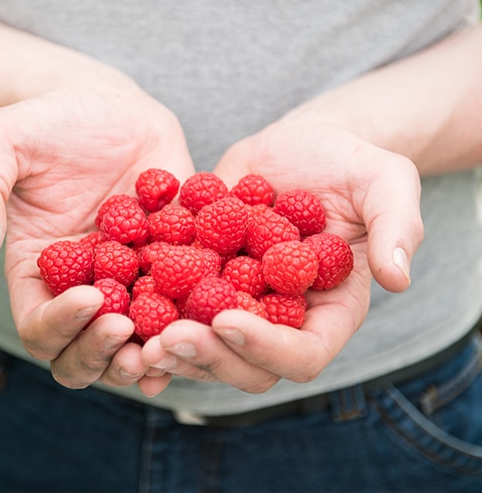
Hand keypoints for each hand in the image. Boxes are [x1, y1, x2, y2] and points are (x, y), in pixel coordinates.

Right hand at [0, 83, 194, 390]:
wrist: (102, 101)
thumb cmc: (42, 121)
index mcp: (36, 272)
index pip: (39, 327)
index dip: (62, 326)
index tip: (92, 297)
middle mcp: (82, 287)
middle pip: (84, 354)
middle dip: (104, 356)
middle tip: (128, 334)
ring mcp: (131, 281)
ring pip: (136, 344)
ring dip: (151, 354)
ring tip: (171, 340)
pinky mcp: (174, 261)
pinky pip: (185, 305)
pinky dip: (195, 323)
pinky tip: (210, 325)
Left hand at [142, 117, 423, 392]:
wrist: (295, 144)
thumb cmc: (348, 161)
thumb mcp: (385, 181)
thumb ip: (396, 225)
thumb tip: (398, 278)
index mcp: (325, 312)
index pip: (301, 353)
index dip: (266, 346)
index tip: (229, 319)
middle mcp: (276, 319)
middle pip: (242, 362)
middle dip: (206, 356)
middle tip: (168, 338)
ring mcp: (232, 302)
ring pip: (197, 343)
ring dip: (164, 342)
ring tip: (127, 327)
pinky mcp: (196, 280)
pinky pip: (166, 303)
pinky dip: (139, 304)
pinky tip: (109, 293)